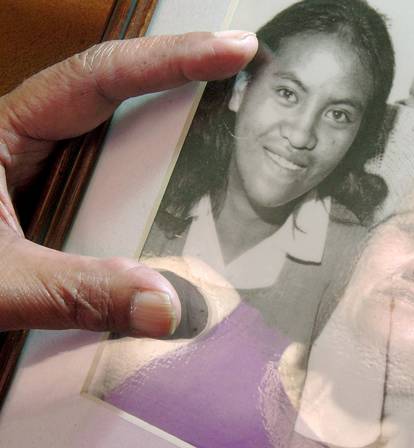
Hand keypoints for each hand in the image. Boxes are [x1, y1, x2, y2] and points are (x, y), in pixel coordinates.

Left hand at [0, 31, 257, 336]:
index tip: (233, 50)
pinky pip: (115, 184)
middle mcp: (27, 140)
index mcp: (4, 132)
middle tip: (249, 73)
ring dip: (173, 138)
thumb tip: (167, 304)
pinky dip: (153, 189)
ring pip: (120, 142)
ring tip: (230, 129)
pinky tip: (181, 198)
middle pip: (121, 96)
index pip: (102, 78)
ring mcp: (42, 170)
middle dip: (187, 80)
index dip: (174, 60)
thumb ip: (78, 293)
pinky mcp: (53, 202)